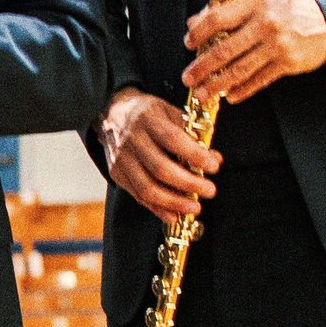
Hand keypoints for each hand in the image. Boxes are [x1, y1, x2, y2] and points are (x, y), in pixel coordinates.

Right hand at [97, 87, 217, 222]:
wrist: (110, 112)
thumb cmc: (147, 113)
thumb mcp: (169, 111)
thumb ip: (192, 133)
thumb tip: (215, 158)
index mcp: (147, 118)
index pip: (172, 139)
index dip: (194, 155)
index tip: (214, 166)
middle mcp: (132, 140)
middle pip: (160, 168)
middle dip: (188, 183)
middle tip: (210, 191)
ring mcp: (122, 159)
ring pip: (147, 187)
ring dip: (174, 202)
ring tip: (195, 207)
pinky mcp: (116, 174)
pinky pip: (138, 196)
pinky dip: (157, 209)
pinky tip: (175, 215)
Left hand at [182, 0, 325, 106]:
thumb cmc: (289, 10)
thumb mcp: (261, 1)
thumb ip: (228, 10)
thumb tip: (194, 23)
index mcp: (257, 3)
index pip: (218, 19)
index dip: (199, 33)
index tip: (188, 44)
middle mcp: (266, 24)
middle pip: (224, 50)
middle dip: (201, 68)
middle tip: (188, 78)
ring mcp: (277, 45)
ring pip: (239, 70)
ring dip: (216, 85)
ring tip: (202, 94)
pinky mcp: (287, 63)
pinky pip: (258, 81)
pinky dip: (241, 90)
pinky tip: (229, 96)